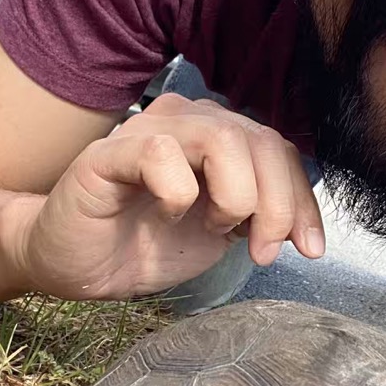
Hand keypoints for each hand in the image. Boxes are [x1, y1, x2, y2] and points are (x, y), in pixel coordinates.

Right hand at [16, 94, 325, 299]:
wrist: (76, 265)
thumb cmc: (144, 243)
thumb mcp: (221, 233)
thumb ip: (261, 215)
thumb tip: (303, 226)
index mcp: (219, 136)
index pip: (279, 149)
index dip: (301, 199)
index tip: (309, 249)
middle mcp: (188, 121)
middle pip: (260, 140)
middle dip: (276, 204)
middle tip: (261, 251)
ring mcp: (147, 131)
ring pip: (221, 138)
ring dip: (234, 195)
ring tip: (214, 228)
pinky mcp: (108, 153)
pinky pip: (160, 153)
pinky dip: (179, 193)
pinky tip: (167, 214)